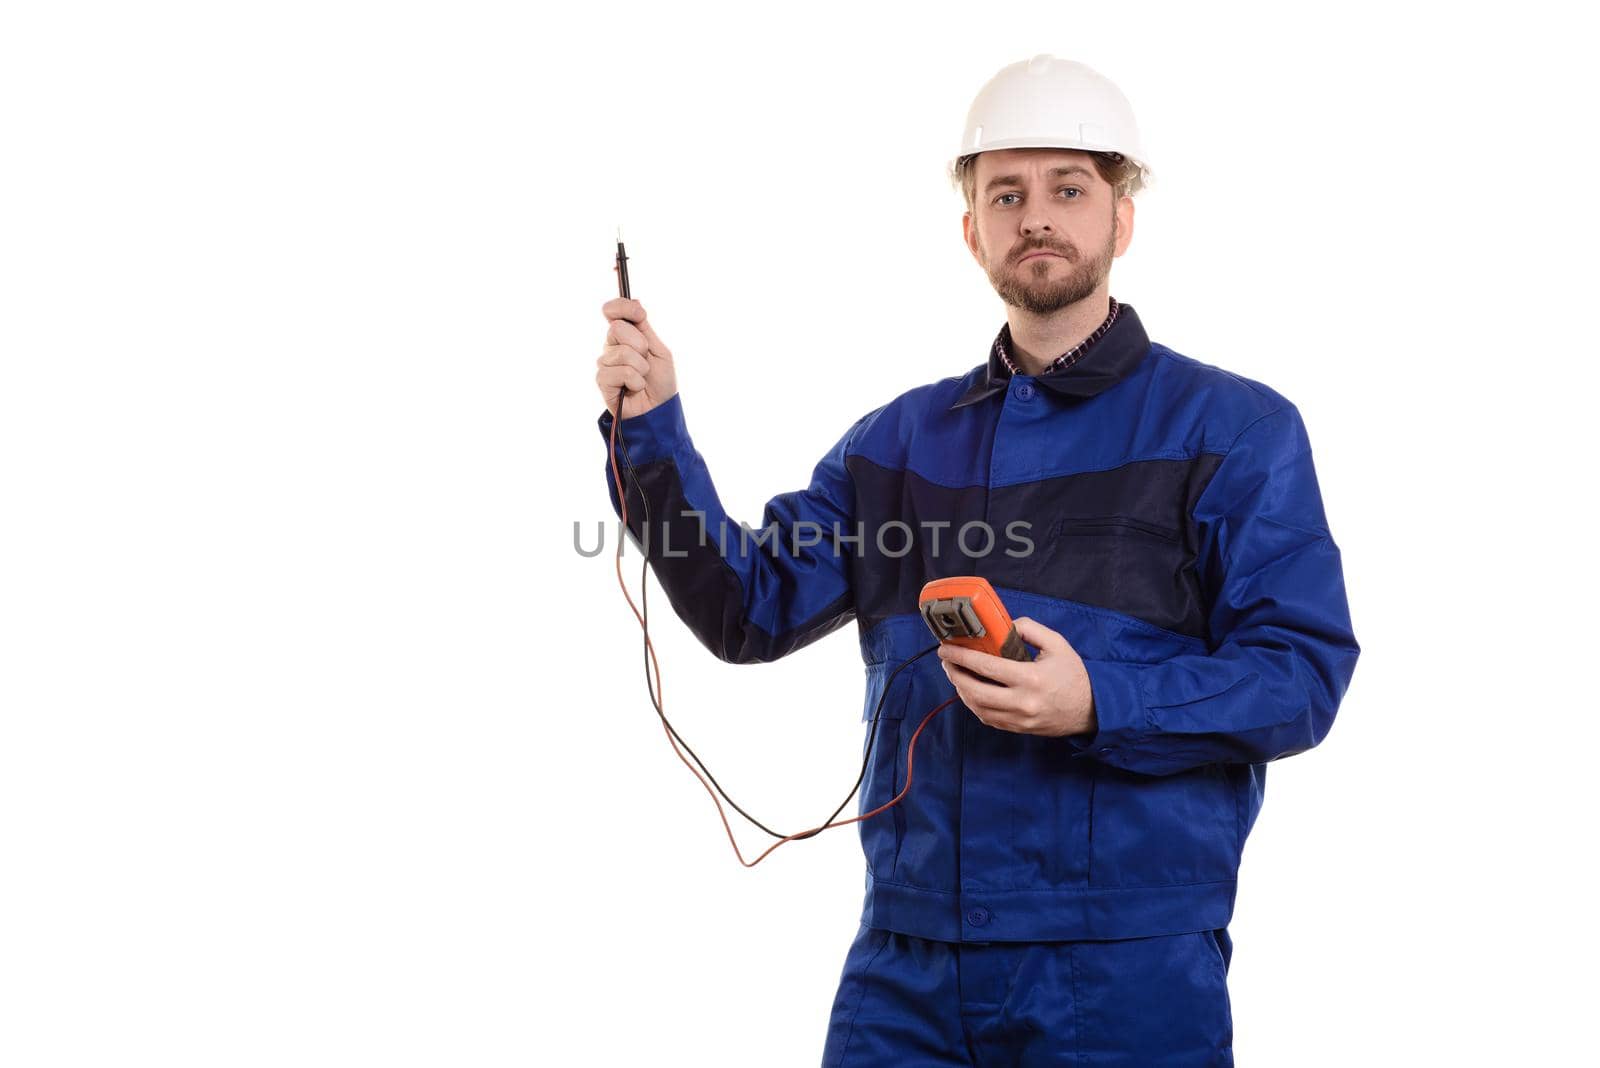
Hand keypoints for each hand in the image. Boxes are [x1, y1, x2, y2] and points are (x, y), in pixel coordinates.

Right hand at [597, 297, 678, 419]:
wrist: (658, 409)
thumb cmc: (660, 381)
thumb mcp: (659, 350)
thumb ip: (645, 328)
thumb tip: (635, 301)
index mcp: (625, 335)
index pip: (612, 310)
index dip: (622, 307)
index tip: (640, 313)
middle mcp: (611, 346)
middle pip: (616, 328)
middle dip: (639, 344)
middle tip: (646, 359)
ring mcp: (605, 363)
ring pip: (622, 353)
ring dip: (641, 367)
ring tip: (642, 378)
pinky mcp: (602, 380)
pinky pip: (621, 372)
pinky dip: (635, 381)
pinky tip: (633, 389)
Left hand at [936, 617, 1096, 737]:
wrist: (1091, 709)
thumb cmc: (1073, 675)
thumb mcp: (1057, 644)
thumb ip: (1029, 629)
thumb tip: (1002, 626)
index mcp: (1030, 679)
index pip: (986, 667)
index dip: (961, 657)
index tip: (946, 649)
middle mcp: (1022, 702)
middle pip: (974, 691)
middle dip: (954, 674)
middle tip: (946, 661)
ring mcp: (1019, 719)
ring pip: (977, 708)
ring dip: (961, 690)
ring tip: (956, 673)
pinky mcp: (1018, 728)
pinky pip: (987, 718)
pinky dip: (974, 704)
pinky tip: (971, 690)